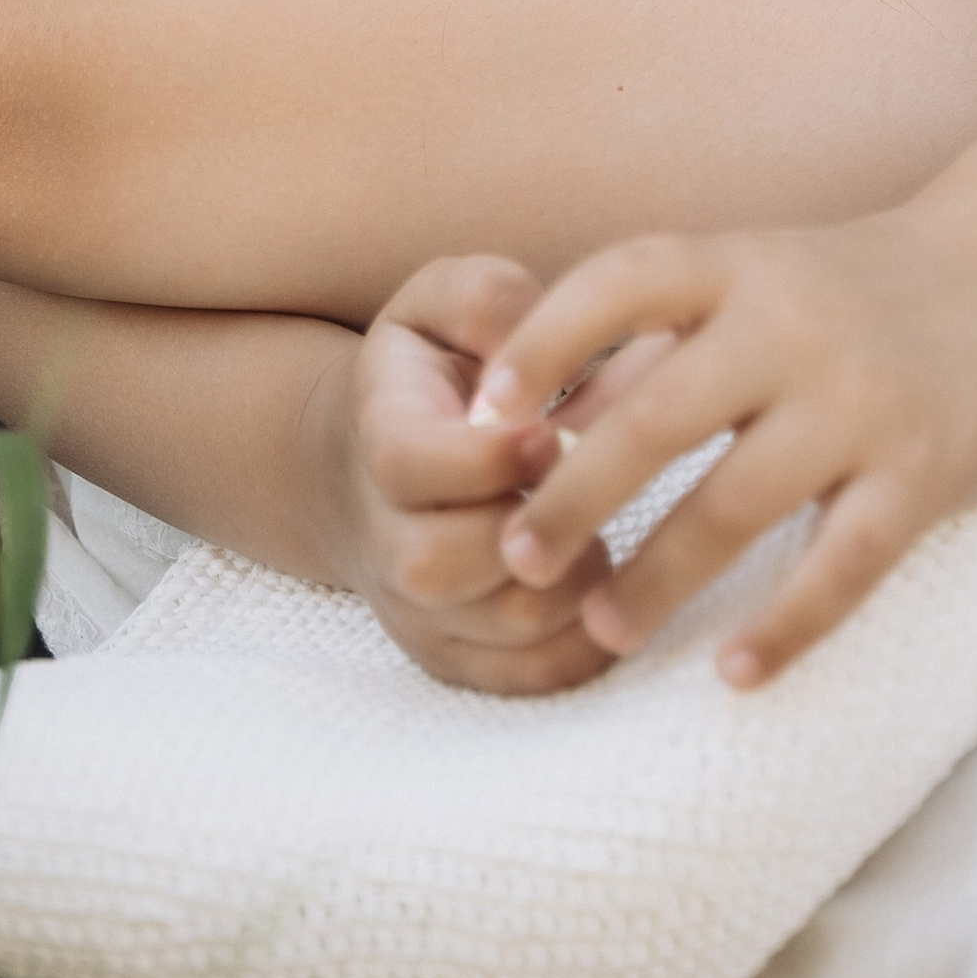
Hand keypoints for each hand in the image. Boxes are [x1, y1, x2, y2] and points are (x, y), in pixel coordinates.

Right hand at [320, 261, 609, 695]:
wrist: (370, 463)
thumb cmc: (431, 369)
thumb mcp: (444, 303)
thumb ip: (487, 299)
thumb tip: (534, 331)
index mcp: (378, 438)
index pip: (411, 465)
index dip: (488, 457)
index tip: (554, 431)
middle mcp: (382, 537)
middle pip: (444, 562)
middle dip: (535, 525)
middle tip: (585, 484)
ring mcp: (414, 608)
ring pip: (501, 625)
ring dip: (573, 579)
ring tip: (600, 526)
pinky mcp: (453, 657)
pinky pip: (529, 678)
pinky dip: (585, 642)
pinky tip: (606, 587)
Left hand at [476, 211, 976, 687]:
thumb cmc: (852, 288)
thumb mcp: (753, 280)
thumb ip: (656, 338)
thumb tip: (543, 415)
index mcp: (740, 264)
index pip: (620, 283)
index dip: (543, 344)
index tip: (482, 415)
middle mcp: (794, 325)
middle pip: (659, 417)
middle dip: (574, 495)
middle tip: (515, 558)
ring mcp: (863, 402)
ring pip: (736, 503)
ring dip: (658, 575)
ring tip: (601, 629)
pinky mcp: (924, 475)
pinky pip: (842, 566)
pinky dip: (785, 627)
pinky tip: (733, 673)